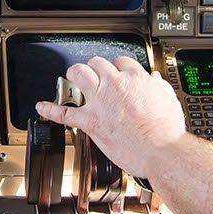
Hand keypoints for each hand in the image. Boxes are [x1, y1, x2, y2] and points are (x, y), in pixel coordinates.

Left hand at [36, 55, 186, 179]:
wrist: (160, 152)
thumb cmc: (167, 131)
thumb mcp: (169, 102)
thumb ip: (161, 89)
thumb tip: (156, 82)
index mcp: (136, 79)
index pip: (122, 61)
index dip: (119, 67)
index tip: (118, 74)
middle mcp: (115, 85)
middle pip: (97, 63)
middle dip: (95, 67)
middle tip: (94, 74)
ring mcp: (100, 102)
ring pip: (79, 75)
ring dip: (74, 74)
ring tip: (72, 77)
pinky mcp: (90, 121)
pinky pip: (64, 113)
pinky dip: (50, 109)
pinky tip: (43, 107)